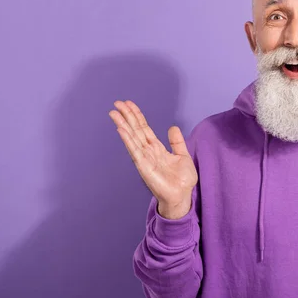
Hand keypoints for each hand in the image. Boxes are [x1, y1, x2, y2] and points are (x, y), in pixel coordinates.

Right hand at [109, 100, 197, 218]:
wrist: (182, 196)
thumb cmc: (182, 180)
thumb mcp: (183, 156)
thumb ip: (177, 142)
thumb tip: (172, 127)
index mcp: (157, 148)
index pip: (144, 128)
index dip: (137, 116)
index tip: (129, 104)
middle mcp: (148, 151)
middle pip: (135, 129)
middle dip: (127, 116)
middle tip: (117, 102)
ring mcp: (144, 158)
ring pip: (132, 137)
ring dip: (123, 124)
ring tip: (114, 113)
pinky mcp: (143, 166)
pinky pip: (134, 150)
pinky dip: (128, 139)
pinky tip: (121, 129)